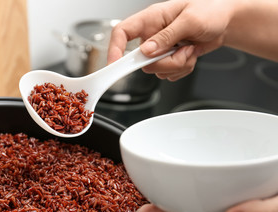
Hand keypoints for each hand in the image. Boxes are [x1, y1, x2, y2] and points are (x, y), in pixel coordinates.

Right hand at [108, 0, 234, 80]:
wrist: (225, 21)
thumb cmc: (210, 10)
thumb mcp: (190, 20)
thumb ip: (167, 36)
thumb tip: (146, 51)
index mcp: (151, 19)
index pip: (122, 32)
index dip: (114, 49)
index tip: (115, 65)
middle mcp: (152, 35)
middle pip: (142, 61)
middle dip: (165, 63)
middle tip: (182, 51)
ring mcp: (160, 49)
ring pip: (157, 70)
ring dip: (177, 65)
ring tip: (190, 48)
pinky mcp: (168, 59)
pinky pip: (168, 74)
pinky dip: (182, 69)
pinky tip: (190, 54)